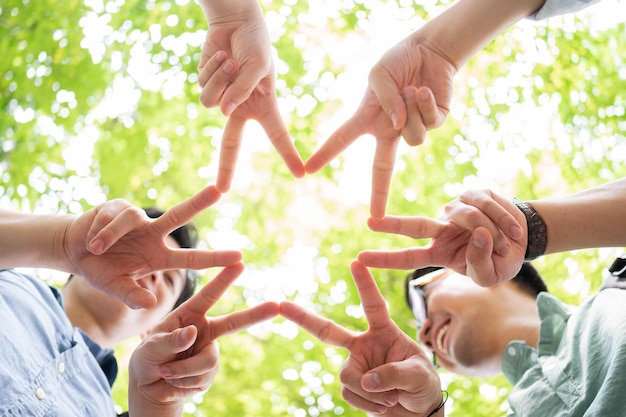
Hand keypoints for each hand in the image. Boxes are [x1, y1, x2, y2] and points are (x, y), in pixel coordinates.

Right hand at [65, 185, 241, 308]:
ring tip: (94, 249)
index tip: (240, 257)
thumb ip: (132, 296)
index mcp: (159, 257)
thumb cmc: (100, 272)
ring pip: (133, 219)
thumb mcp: (115, 288)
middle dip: (199, 202)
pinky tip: (91, 239)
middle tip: (219, 190)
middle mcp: (153, 235)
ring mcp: (138, 219)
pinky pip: (114, 216)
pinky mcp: (119, 206)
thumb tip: (150, 303)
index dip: (215, 258)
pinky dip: (101, 229)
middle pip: (180, 215)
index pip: (192, 258)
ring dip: (111, 234)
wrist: (74, 252)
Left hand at [128, 262, 279, 415]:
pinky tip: (172, 383)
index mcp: (190, 315)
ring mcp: (210, 352)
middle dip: (256, 314)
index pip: (209, 295)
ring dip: (182, 371)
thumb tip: (193, 332)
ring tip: (164, 372)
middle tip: (276, 306)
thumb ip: (171, 340)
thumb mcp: (151, 347)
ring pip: (207, 362)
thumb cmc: (147, 358)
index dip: (224, 279)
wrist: (149, 386)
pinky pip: (202, 379)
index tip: (240, 262)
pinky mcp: (210, 374)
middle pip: (235, 322)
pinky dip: (182, 384)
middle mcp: (205, 331)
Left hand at [197, 5, 303, 191]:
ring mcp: (222, 98)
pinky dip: (211, 70)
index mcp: (263, 105)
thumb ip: (242, 90)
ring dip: (220, 80)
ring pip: (211, 104)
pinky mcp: (206, 86)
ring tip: (230, 62)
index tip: (301, 173)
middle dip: (227, 168)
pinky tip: (220, 57)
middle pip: (231, 144)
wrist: (233, 22)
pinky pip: (203, 87)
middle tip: (222, 190)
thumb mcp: (256, 65)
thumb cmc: (254, 42)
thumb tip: (223, 112)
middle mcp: (242, 107)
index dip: (289, 154)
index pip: (278, 135)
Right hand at [281, 261, 441, 415]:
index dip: (364, 284)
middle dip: (304, 319)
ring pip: (348, 376)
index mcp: (384, 332)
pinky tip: (384, 405)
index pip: (373, 305)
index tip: (355, 262)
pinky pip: (349, 394)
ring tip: (392, 398)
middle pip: (328, 331)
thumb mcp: (419, 375)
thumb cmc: (423, 384)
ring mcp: (355, 366)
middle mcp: (364, 345)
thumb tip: (366, 381)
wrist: (418, 412)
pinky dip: (369, 404)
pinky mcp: (351, 386)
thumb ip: (394, 374)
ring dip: (371, 392)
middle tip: (282, 306)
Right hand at [305, 36, 455, 217]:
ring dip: (410, 110)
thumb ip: (385, 101)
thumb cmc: (397, 61)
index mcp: (368, 120)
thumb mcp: (379, 76)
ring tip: (410, 89)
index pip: (341, 140)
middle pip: (382, 168)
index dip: (324, 155)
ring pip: (412, 138)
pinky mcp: (435, 124)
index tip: (307, 170)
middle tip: (376, 218)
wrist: (429, 51)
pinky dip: (425, 104)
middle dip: (379, 194)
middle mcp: (388, 130)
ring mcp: (411, 129)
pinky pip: (429, 125)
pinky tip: (424, 91)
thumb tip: (398, 126)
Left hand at [358, 189, 526, 286]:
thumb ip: (480, 263)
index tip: (360, 258)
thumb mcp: (491, 276)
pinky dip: (503, 220)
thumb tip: (478, 234)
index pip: (408, 258)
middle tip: (369, 223)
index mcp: (438, 253)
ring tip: (508, 246)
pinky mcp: (473, 194)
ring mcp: (455, 210)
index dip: (385, 259)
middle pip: (415, 226)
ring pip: (468, 217)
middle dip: (392, 225)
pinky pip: (486, 206)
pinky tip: (514, 230)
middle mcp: (441, 229)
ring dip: (493, 233)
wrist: (523, 239)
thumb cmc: (502, 261)